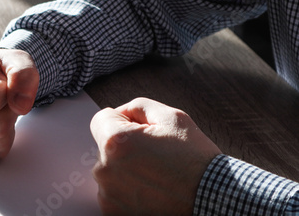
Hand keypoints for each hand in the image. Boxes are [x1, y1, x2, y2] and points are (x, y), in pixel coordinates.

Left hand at [90, 98, 220, 214]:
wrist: (213, 200)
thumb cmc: (194, 159)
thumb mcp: (171, 117)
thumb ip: (137, 107)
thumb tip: (119, 113)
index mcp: (116, 141)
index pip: (100, 119)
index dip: (122, 120)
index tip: (141, 131)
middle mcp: (106, 169)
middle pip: (104, 145)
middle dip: (124, 145)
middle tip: (154, 155)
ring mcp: (108, 194)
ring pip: (109, 168)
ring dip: (124, 168)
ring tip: (155, 174)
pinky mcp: (113, 212)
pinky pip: (112, 191)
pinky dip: (126, 189)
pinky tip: (150, 190)